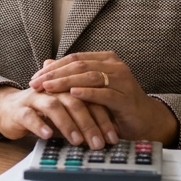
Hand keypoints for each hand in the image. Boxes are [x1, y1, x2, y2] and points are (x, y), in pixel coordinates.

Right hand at [0, 85, 118, 149]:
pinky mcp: (19, 110)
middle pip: (75, 102)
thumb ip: (83, 121)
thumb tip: (105, 137)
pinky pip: (29, 116)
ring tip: (78, 140)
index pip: (90, 100)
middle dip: (89, 123)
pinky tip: (48, 136)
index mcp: (68, 89)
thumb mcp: (65, 116)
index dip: (103, 118)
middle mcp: (53, 90)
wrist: (7, 109)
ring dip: (68, 124)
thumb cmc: (41, 113)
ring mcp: (35, 98)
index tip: (113, 138)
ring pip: (54, 106)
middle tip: (99, 143)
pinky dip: (39, 125)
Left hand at [28, 51, 178, 145]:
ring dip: (67, 82)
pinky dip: (88, 93)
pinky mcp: (126, 98)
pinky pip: (105, 93)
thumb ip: (71, 76)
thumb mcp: (90, 89)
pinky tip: (73, 94)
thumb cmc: (115, 105)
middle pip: (80, 65)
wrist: (144, 121)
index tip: (35, 76)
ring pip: (90, 76)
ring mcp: (122, 80)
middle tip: (37, 83)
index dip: (54, 66)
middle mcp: (115, 66)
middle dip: (56, 74)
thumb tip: (46, 63)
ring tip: (49, 87)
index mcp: (106, 60)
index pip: (75, 58)